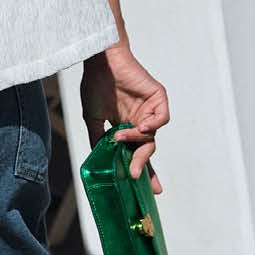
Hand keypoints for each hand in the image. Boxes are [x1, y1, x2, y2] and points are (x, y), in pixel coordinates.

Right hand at [80, 46, 169, 194]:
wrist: (100, 62)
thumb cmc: (95, 84)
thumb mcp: (93, 118)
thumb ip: (99, 139)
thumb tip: (99, 161)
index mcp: (127, 127)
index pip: (138, 153)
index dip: (144, 171)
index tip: (150, 192)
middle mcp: (141, 121)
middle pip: (147, 149)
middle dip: (142, 164)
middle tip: (134, 176)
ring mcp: (150, 110)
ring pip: (151, 136)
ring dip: (137, 141)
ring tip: (121, 138)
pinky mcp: (158, 98)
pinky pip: (162, 118)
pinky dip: (152, 125)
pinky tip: (140, 127)